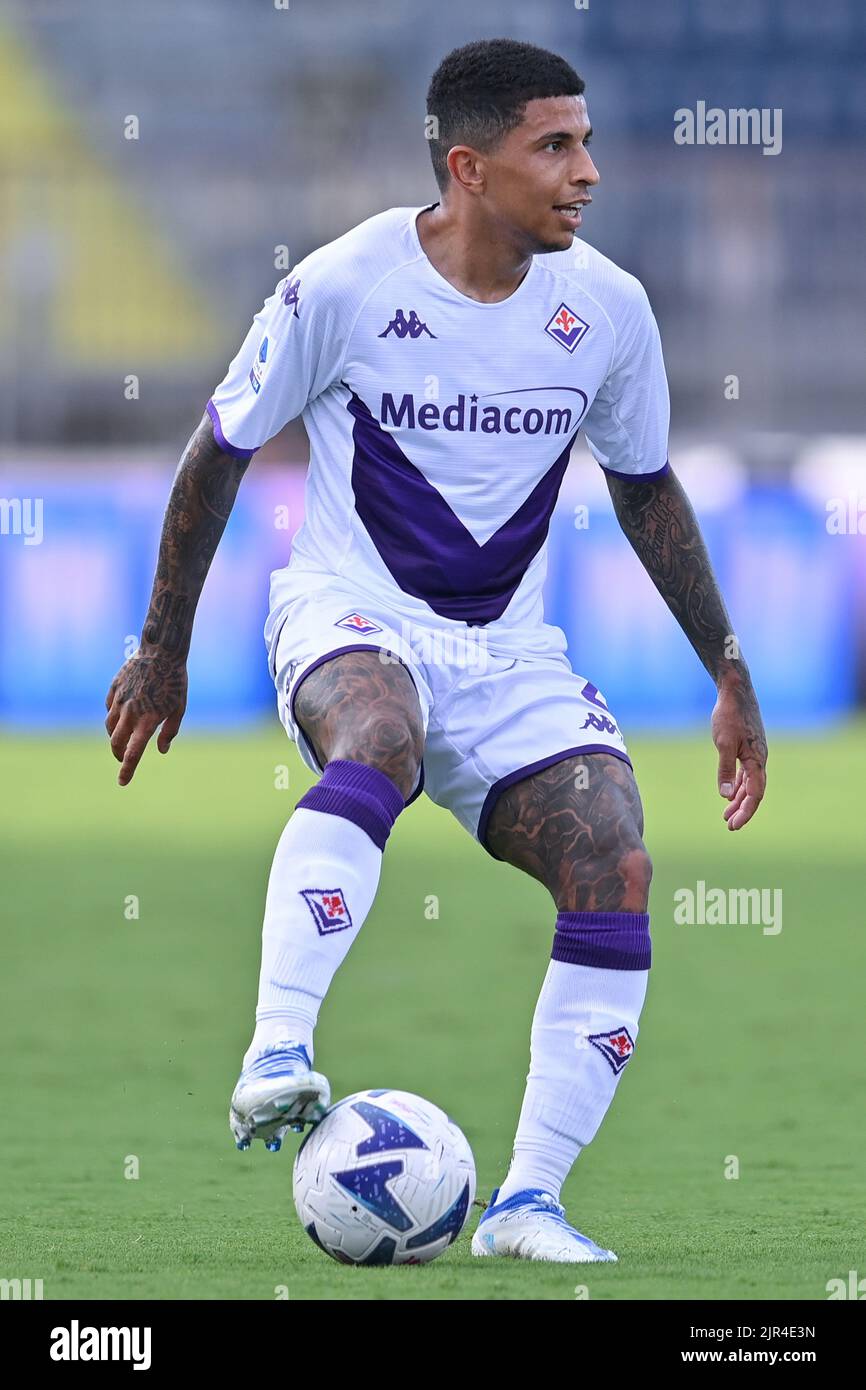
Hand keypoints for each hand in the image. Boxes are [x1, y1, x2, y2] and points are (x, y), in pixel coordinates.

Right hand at [105, 648, 187, 785]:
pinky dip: (114, 716)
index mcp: (148, 720)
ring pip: (110, 726)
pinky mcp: (114, 688)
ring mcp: (120, 699)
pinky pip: (109, 708)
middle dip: (118, 754)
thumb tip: (161, 751)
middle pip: (116, 743)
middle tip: (124, 758)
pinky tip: (123, 714)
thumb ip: (169, 731)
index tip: (122, 782)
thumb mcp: (179, 708)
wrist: (161, 652)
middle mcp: (130, 712)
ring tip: (123, 737)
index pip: (133, 753)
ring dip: (115, 736)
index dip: (127, 770)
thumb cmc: (175, 682)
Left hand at [711, 678, 767, 830]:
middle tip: (730, 826)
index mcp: (757, 759)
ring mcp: (755, 753)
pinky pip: (745, 772)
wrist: (736, 691)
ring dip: (739, 799)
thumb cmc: (729, 715)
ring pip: (749, 783)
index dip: (745, 811)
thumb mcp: (723, 743)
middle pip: (754, 791)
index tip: (734, 825)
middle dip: (742, 810)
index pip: (755, 793)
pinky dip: (738, 784)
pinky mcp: (748, 747)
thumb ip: (725, 770)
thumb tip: (725, 796)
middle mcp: (760, 758)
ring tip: (726, 814)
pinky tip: (729, 793)